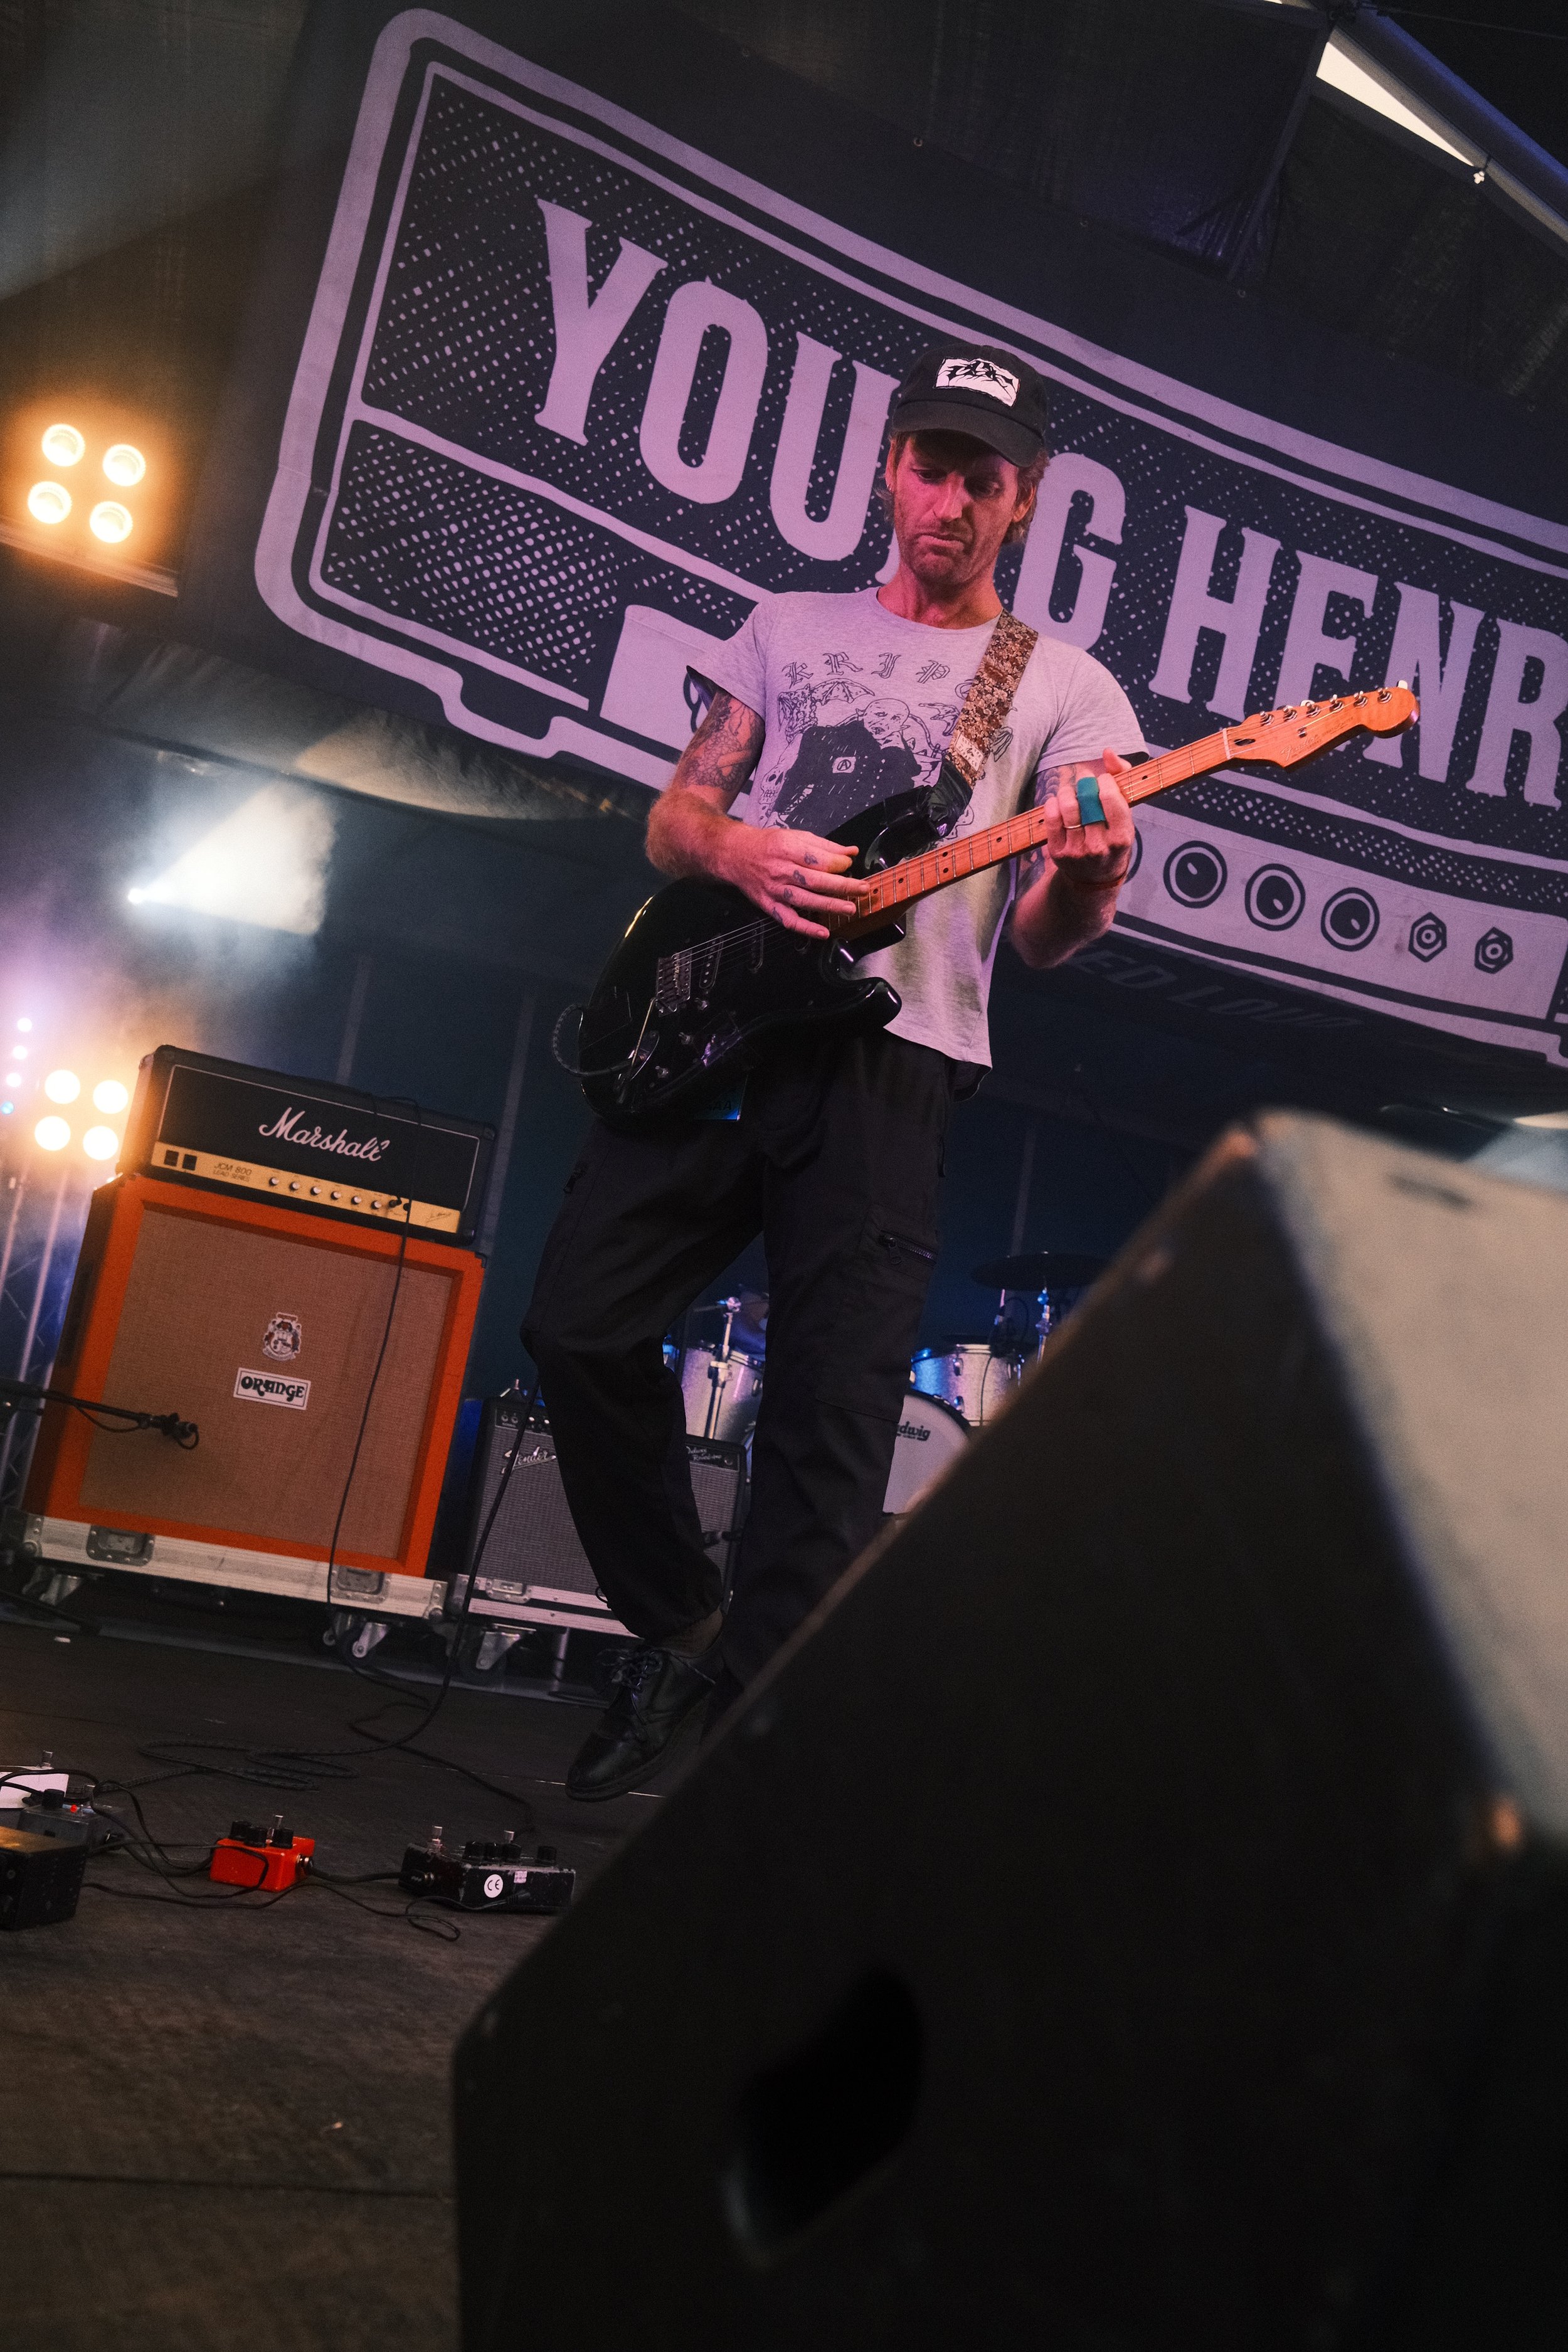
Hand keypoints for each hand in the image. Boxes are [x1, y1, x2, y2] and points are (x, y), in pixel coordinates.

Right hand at [719, 824, 871, 937]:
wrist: (735, 854)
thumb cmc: (768, 844)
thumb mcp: (795, 836)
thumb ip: (824, 845)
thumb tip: (851, 851)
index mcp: (789, 848)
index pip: (819, 860)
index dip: (838, 864)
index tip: (850, 866)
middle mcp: (781, 870)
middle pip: (816, 881)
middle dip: (843, 886)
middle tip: (863, 889)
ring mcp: (775, 890)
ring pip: (806, 901)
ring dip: (830, 906)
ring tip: (850, 909)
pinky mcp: (769, 905)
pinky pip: (788, 920)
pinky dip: (806, 928)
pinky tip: (823, 933)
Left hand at [1040, 750, 1135, 890]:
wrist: (1094, 880)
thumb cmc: (1113, 839)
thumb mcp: (1125, 816)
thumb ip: (1121, 779)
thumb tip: (1107, 752)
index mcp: (1122, 837)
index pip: (1110, 799)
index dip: (1104, 782)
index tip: (1102, 780)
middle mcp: (1100, 846)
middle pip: (1087, 800)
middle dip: (1084, 781)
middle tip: (1083, 778)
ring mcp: (1077, 851)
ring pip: (1068, 807)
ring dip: (1067, 791)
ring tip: (1070, 790)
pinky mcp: (1058, 853)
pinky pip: (1051, 819)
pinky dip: (1053, 804)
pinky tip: (1058, 801)